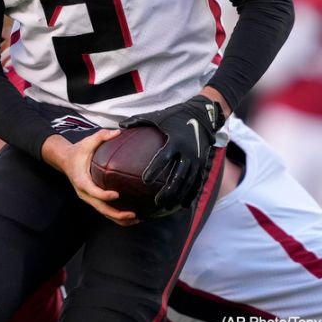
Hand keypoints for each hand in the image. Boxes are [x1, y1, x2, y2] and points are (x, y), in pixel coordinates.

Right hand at [43, 131, 137, 225]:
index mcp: (82, 180)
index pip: (93, 191)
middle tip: (133, 214)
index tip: (116, 195)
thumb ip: (101, 136)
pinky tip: (130, 218)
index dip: (104, 195)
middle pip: (100, 208)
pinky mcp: (93, 199)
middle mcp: (85, 193)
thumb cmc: (77, 152)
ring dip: (119, 219)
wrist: (65, 160)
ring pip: (103, 213)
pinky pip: (105, 211)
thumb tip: (117, 132)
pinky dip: (116, 216)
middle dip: (117, 214)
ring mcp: (89, 198)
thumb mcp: (87, 142)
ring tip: (136, 219)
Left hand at [119, 95, 222, 210]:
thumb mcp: (157, 116)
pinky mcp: (202, 163)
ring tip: (167, 206)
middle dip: (168, 190)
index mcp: (175, 141)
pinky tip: (182, 205)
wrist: (201, 116)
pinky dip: (190, 194)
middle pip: (178, 175)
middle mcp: (187, 152)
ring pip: (188, 182)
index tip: (145, 180)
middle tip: (157, 201)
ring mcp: (196, 159)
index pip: (164, 157)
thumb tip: (119, 126)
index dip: (155, 168)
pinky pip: (196, 182)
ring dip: (178, 195)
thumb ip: (138, 121)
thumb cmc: (175, 116)